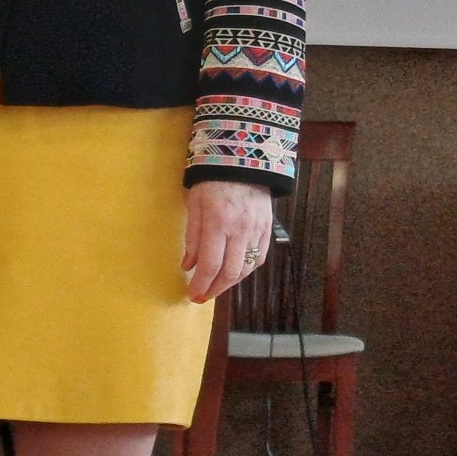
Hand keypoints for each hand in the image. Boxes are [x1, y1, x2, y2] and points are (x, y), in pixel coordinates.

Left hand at [182, 180, 272, 303]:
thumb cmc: (212, 181)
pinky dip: (247, 269)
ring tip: (217, 286)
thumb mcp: (194, 205)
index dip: (200, 285)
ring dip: (231, 283)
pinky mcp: (268, 227)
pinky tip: (236, 272)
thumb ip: (192, 237)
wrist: (244, 159)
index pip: (210, 265)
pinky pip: (260, 257)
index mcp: (218, 223)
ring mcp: (257, 230)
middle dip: (214, 290)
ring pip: (246, 268)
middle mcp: (240, 230)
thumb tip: (188, 267)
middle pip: (230, 273)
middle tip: (202, 296)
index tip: (191, 295)